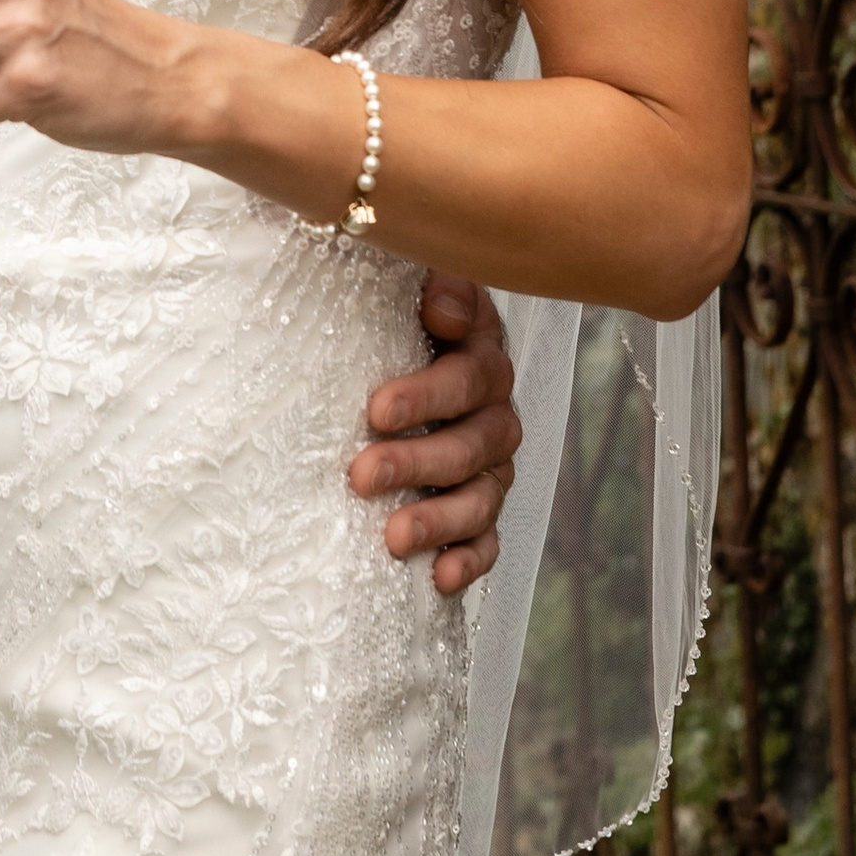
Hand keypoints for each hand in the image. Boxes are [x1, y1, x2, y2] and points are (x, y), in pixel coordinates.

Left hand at [352, 271, 520, 595]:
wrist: (398, 344)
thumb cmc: (395, 310)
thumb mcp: (412, 278)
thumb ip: (437, 283)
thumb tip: (443, 311)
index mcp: (482, 354)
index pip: (467, 379)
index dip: (425, 398)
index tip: (375, 411)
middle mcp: (495, 413)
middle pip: (470, 445)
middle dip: (415, 463)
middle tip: (360, 475)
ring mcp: (491, 466)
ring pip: (479, 499)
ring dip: (438, 520)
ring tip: (394, 538)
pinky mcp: (479, 507)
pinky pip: (487, 539)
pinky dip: (468, 560)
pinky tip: (440, 578)